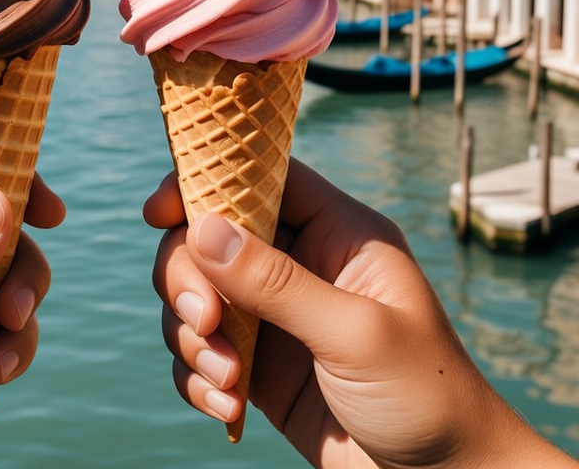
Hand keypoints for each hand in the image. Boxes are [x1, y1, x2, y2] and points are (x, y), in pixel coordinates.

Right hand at [145, 159, 575, 468]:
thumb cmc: (425, 396)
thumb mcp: (355, 333)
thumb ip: (276, 282)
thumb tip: (202, 229)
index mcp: (334, 233)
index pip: (259, 177)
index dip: (205, 180)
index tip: (158, 212)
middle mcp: (298, 263)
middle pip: (208, 237)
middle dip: (188, 278)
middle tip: (202, 321)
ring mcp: (273, 313)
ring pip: (194, 294)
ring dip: (192, 337)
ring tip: (227, 380)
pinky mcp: (256, 364)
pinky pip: (198, 351)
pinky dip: (197, 376)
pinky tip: (226, 406)